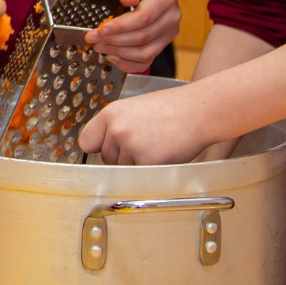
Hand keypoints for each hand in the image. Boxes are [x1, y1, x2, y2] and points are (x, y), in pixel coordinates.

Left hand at [78, 84, 221, 166]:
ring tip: (156, 145)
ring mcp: (130, 145)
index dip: (97, 148)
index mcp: (110, 113)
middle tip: (145, 143)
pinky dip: (150, 170)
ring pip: (123, 168)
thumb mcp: (134, 109)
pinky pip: (139, 174)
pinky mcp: (145, 160)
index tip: (103, 150)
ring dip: (136, 164)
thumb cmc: (172, 109)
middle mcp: (116, 129)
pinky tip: (163, 153)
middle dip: (122, 157)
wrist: (199, 111)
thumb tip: (101, 147)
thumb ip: (115, 126)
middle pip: (106, 158)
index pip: (86, 141)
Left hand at [89, 0, 181, 73]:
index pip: (144, 17)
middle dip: (114, 40)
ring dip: (118, 52)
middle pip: (142, 37)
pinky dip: (128, 64)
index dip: (121, 26)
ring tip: (99, 46)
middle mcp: (171, 17)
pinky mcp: (163, 44)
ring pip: (144, 52)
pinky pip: (147, 61)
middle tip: (92, 38)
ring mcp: (169, 33)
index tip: (101, 29)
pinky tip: (112, 56)